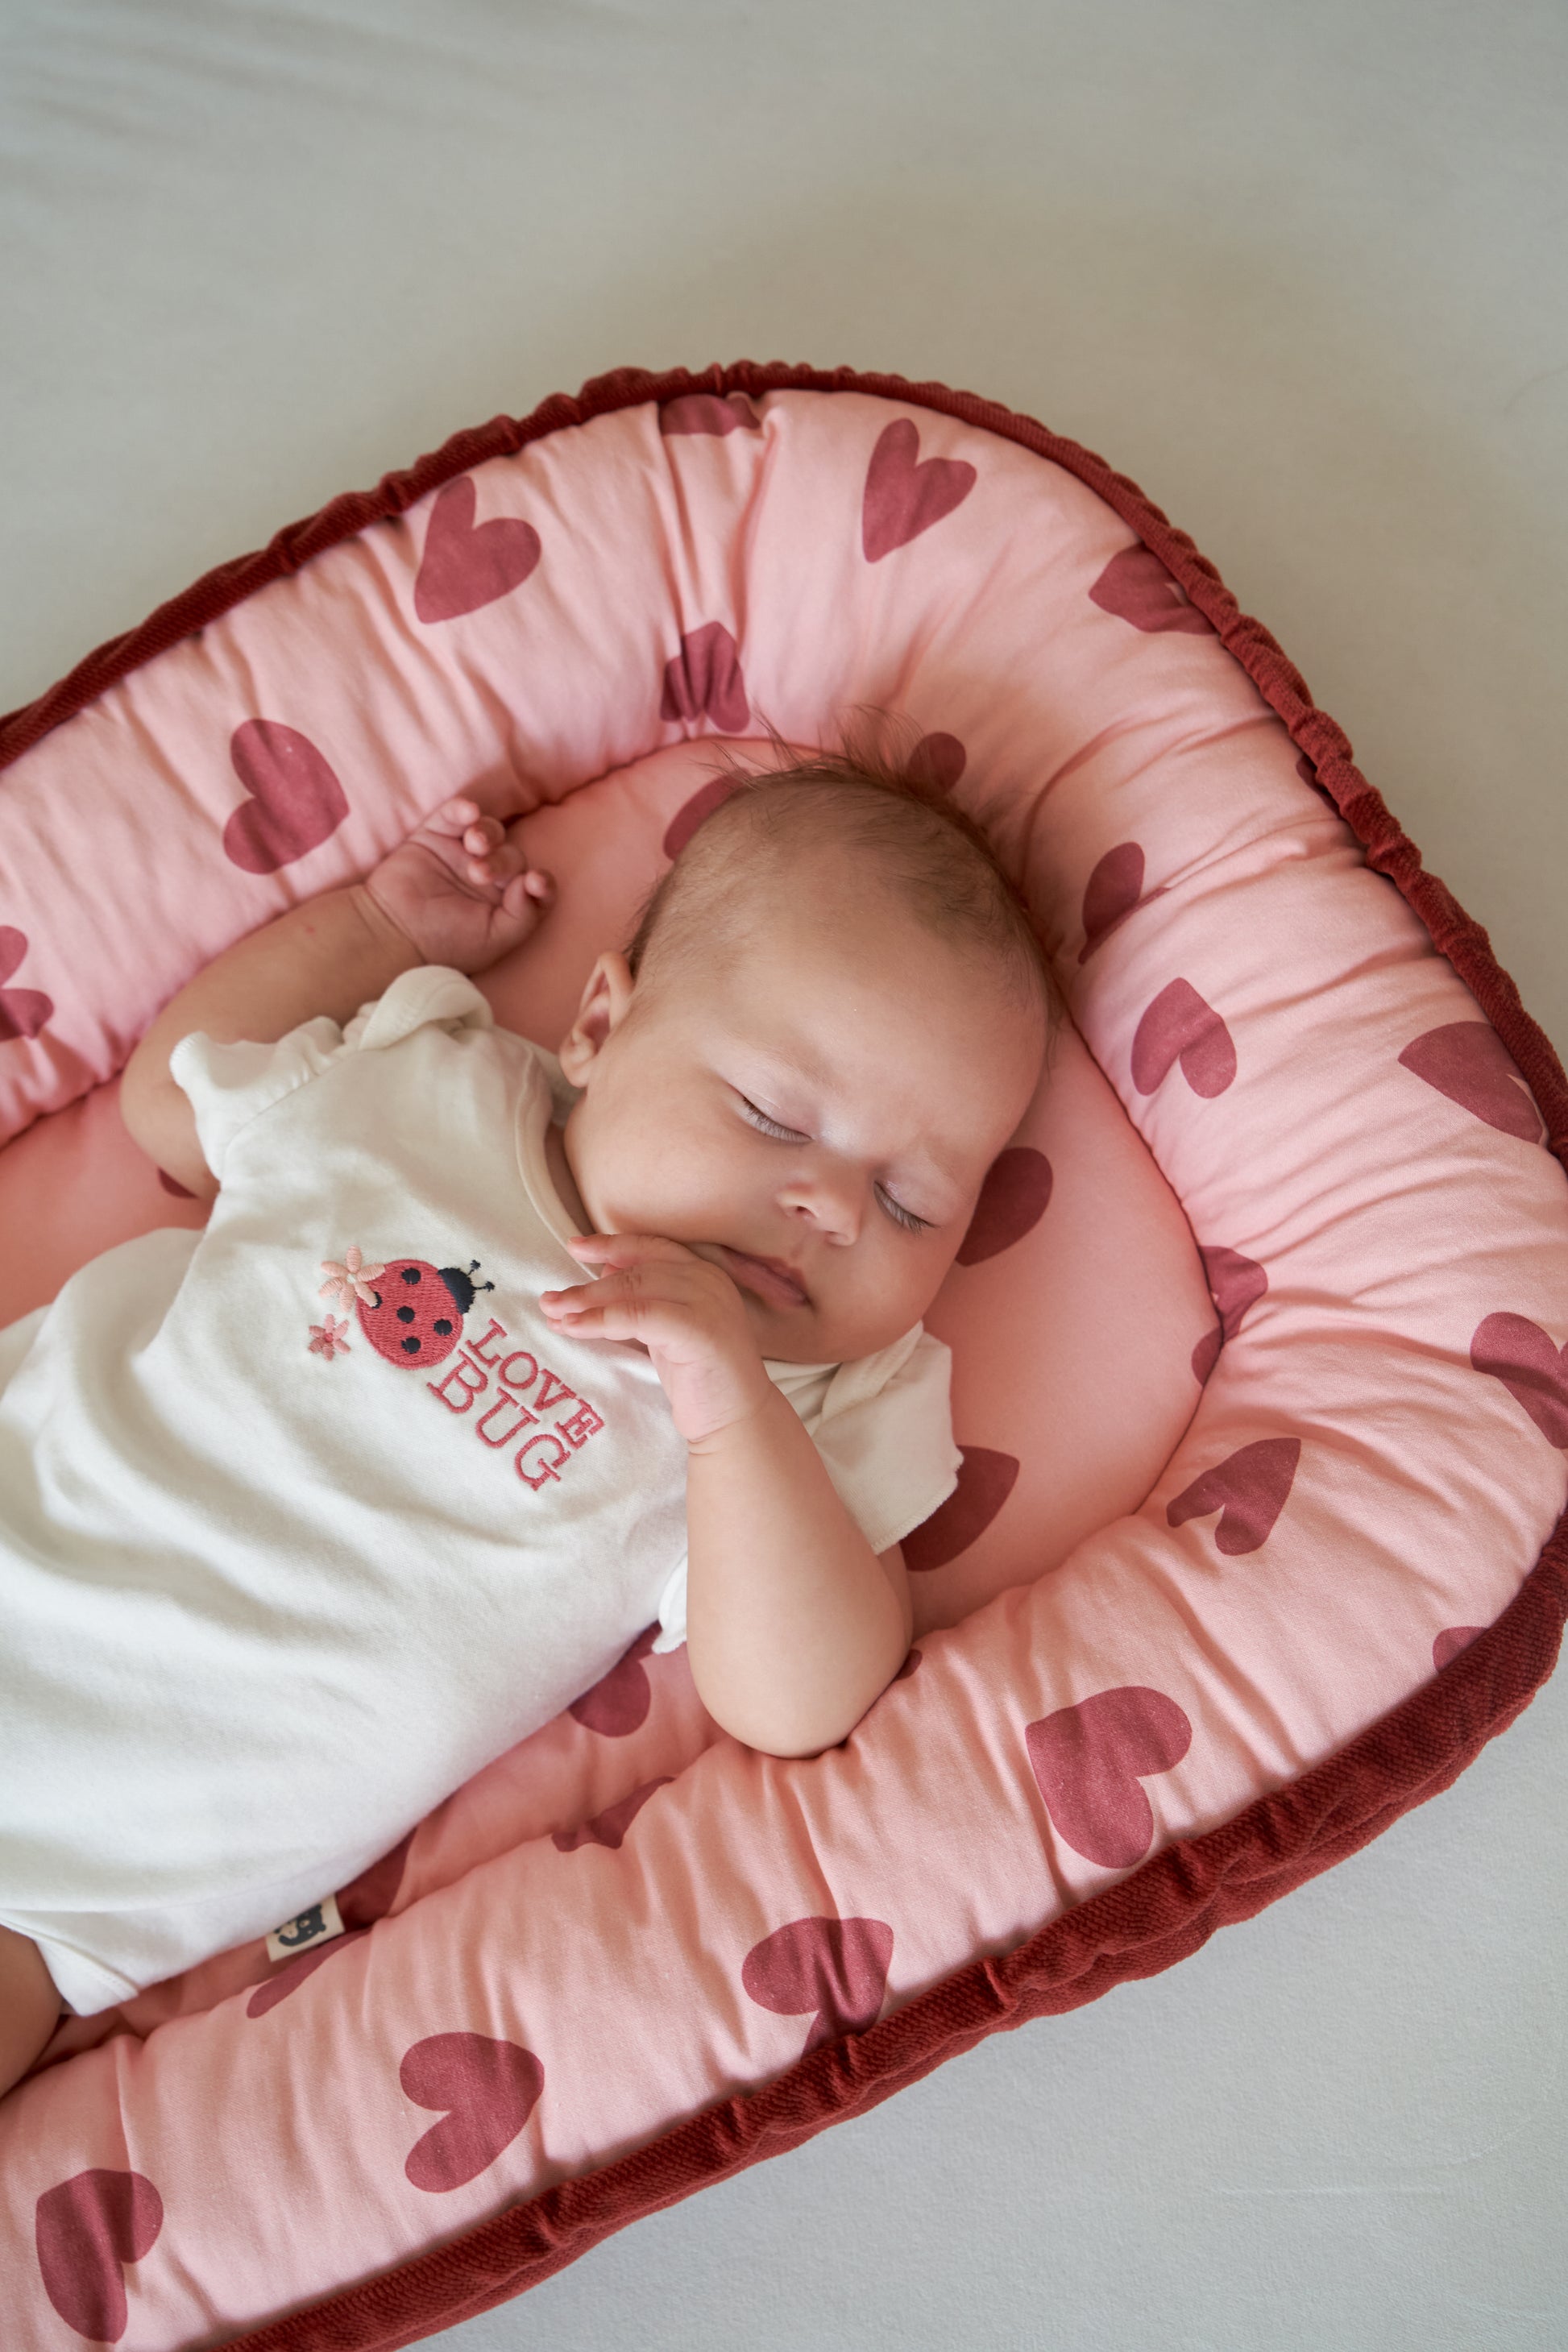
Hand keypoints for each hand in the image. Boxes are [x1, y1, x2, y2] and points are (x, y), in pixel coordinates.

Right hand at [359, 787, 553, 975]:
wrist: (394, 932)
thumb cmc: (445, 943)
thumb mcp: (494, 940)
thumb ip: (524, 916)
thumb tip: (531, 881)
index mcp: (505, 903)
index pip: (535, 885)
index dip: (542, 882)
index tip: (534, 882)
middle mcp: (488, 877)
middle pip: (512, 855)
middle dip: (502, 861)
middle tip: (479, 873)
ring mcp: (461, 854)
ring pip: (490, 830)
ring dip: (488, 834)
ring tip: (474, 846)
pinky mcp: (435, 835)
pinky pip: (455, 814)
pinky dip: (464, 809)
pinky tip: (469, 813)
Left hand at [539, 1234, 773, 1445]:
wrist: (736, 1419)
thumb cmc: (699, 1376)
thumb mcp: (668, 1328)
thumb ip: (644, 1299)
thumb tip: (602, 1272)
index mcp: (704, 1274)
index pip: (651, 1247)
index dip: (610, 1244)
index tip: (574, 1246)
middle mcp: (709, 1281)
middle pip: (637, 1268)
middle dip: (588, 1283)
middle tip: (550, 1298)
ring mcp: (708, 1303)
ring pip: (634, 1289)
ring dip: (587, 1301)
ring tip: (554, 1312)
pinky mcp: (699, 1331)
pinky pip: (638, 1317)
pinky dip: (600, 1321)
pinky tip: (575, 1329)